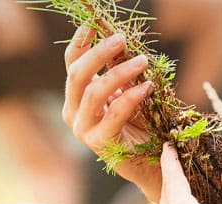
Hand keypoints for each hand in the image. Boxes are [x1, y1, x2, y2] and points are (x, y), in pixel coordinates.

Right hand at [61, 27, 160, 202]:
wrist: (150, 162)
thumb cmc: (140, 124)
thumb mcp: (128, 90)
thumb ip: (119, 70)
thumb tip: (119, 42)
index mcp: (76, 97)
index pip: (71, 64)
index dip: (80, 42)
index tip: (93, 23)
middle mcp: (73, 112)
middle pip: (77, 75)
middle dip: (99, 53)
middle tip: (121, 38)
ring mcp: (82, 129)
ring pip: (93, 92)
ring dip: (119, 72)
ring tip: (142, 61)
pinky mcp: (99, 143)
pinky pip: (113, 113)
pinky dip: (131, 97)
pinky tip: (147, 87)